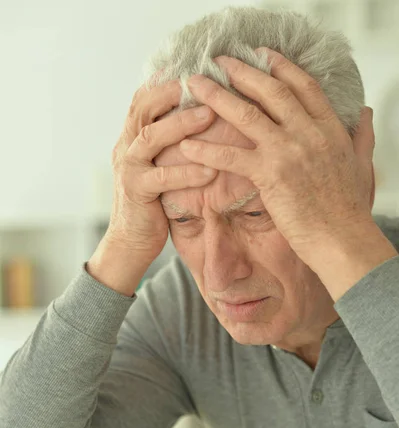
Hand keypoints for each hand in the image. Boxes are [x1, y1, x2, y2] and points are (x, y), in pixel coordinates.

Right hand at [107, 76, 216, 262]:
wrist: (129, 242)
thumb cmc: (151, 203)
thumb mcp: (155, 167)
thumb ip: (166, 145)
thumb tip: (197, 119)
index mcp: (131, 138)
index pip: (143, 99)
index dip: (165, 82)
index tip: (193, 68)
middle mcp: (125, 147)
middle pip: (144, 108)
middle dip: (172, 93)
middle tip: (204, 83)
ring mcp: (128, 168)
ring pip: (151, 136)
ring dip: (181, 124)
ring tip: (209, 115)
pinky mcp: (136, 192)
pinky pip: (162, 177)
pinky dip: (186, 172)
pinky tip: (210, 170)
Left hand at [178, 49, 374, 265]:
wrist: (342, 238)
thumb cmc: (349, 209)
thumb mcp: (362, 165)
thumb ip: (361, 137)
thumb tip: (364, 114)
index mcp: (330, 128)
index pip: (303, 86)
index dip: (281, 67)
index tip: (261, 55)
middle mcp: (308, 133)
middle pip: (271, 91)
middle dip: (242, 72)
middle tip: (219, 61)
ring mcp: (288, 151)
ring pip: (247, 114)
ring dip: (217, 97)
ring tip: (194, 86)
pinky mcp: (270, 175)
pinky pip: (232, 156)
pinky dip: (208, 150)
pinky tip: (187, 146)